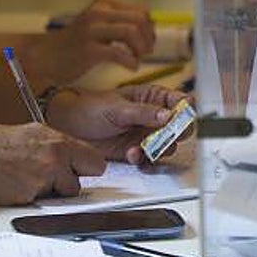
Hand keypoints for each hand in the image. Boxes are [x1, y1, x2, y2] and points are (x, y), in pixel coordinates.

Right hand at [0, 123, 105, 203]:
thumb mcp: (34, 135)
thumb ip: (58, 148)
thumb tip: (74, 159)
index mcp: (60, 141)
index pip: (96, 161)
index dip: (86, 170)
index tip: (80, 173)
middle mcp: (57, 156)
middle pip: (84, 181)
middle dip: (72, 183)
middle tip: (55, 180)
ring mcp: (46, 176)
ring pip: (63, 194)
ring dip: (51, 192)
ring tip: (29, 180)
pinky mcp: (32, 194)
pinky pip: (41, 203)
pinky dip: (32, 198)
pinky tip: (18, 186)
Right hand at [24, 0, 155, 82]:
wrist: (45, 57)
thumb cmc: (76, 44)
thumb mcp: (98, 26)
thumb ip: (120, 23)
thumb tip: (151, 28)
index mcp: (103, 4)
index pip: (140, 11)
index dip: (150, 28)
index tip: (149, 42)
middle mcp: (98, 13)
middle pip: (139, 19)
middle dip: (148, 38)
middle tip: (146, 52)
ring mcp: (92, 30)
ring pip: (131, 32)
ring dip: (141, 48)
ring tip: (138, 59)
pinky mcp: (88, 49)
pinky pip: (119, 53)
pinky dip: (131, 62)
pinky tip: (132, 67)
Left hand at [46, 84, 191, 164]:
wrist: (70, 127)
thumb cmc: (91, 108)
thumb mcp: (118, 108)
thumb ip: (144, 113)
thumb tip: (168, 115)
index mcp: (153, 97)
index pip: (180, 102)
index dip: (187, 110)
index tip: (185, 119)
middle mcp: (154, 116)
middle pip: (180, 126)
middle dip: (176, 134)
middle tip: (168, 138)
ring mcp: (146, 134)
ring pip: (168, 145)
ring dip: (157, 149)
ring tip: (140, 149)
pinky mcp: (137, 150)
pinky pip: (150, 157)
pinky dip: (144, 159)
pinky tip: (132, 154)